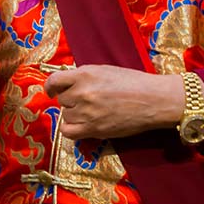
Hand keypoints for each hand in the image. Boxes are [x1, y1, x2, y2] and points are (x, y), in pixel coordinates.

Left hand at [44, 66, 184, 141]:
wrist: (153, 100)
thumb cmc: (133, 82)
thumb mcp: (105, 70)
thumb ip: (84, 76)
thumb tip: (66, 84)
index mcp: (85, 74)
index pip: (54, 81)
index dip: (51, 87)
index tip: (52, 91)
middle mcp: (83, 92)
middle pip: (62, 100)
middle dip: (71, 100)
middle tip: (87, 101)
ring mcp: (87, 112)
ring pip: (66, 116)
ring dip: (74, 114)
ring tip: (91, 112)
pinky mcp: (93, 129)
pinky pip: (68, 132)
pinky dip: (71, 129)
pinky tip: (81, 125)